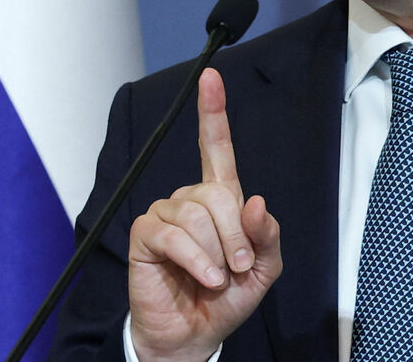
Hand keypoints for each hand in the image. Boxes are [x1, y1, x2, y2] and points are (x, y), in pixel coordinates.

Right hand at [127, 68, 282, 361]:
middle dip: (237, 236)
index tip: (211, 76)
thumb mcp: (265, 268)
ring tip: (217, 277)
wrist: (196, 335)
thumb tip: (255, 201)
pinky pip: (175, 235)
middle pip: (218, 194)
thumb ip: (267, 235)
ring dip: (218, 254)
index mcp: (220, 199)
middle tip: (239, 268)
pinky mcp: (145, 235)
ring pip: (198, 215)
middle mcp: (190, 199)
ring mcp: (165, 214)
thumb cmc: (228, 297)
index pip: (216, 147)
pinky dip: (197, 260)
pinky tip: (204, 277)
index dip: (213, 112)